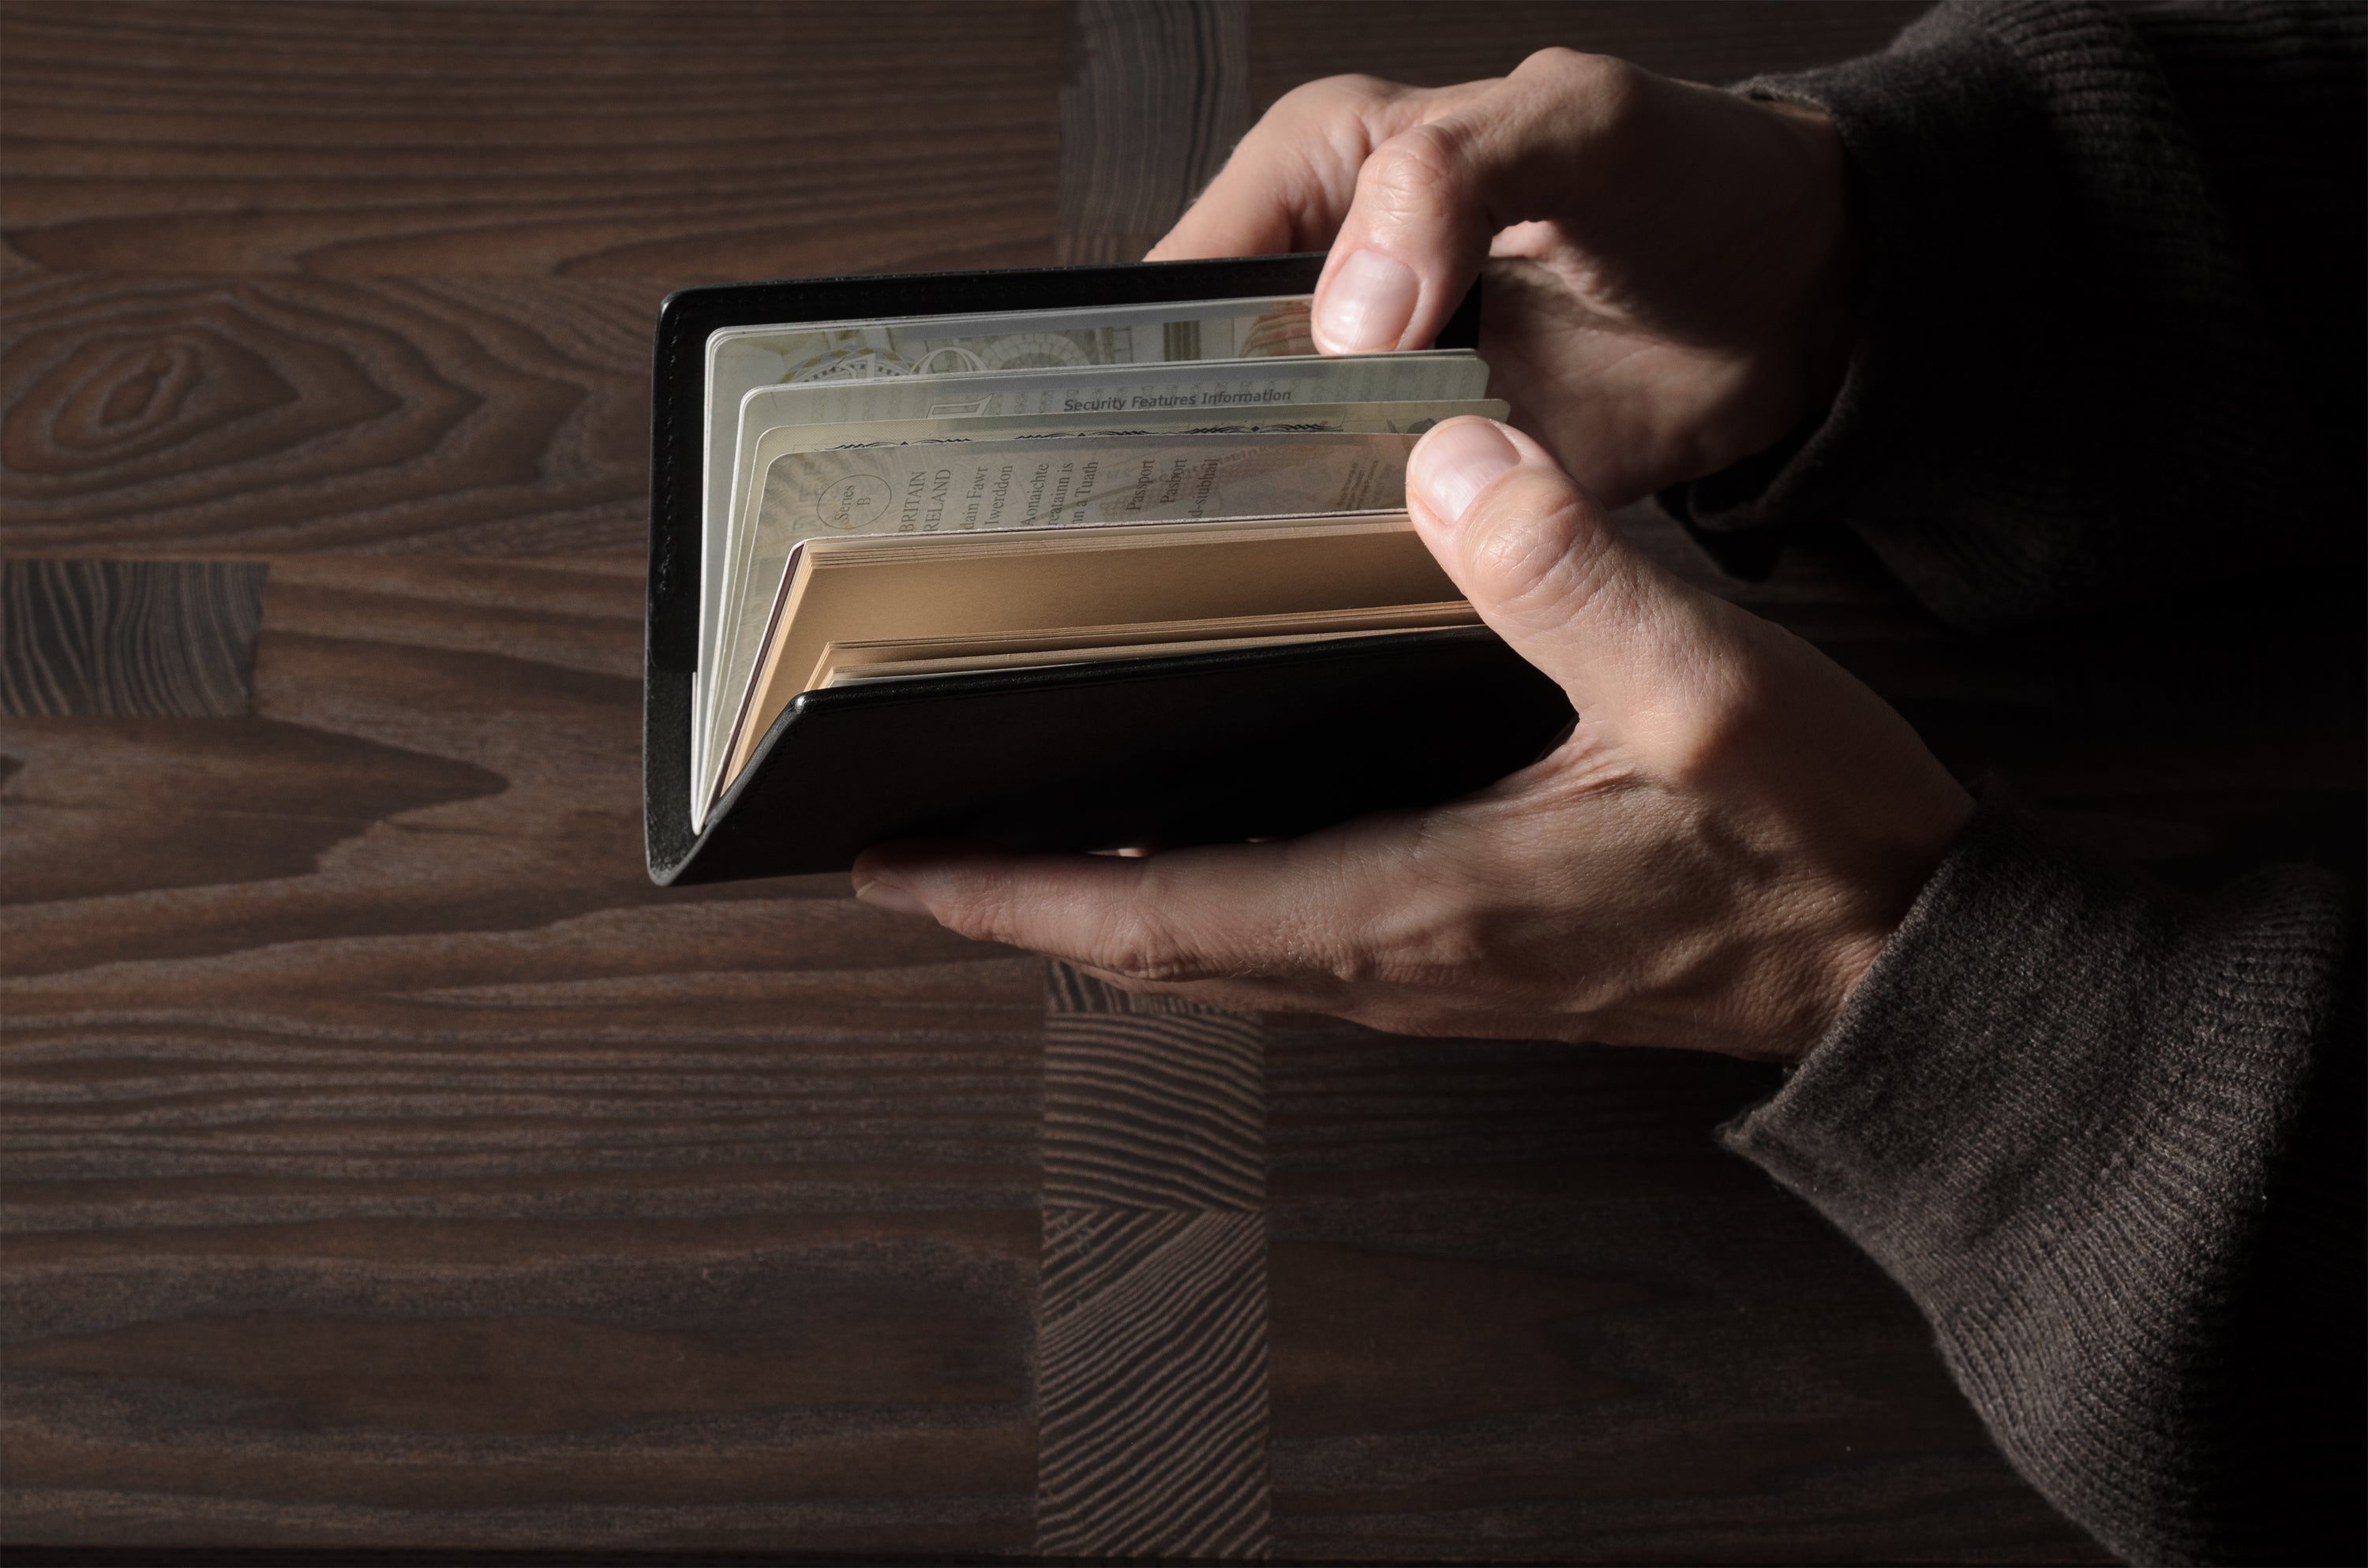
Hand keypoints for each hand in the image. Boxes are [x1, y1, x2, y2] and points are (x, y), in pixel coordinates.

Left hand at [852, 421, 1971, 1060]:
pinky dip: (1205, 910)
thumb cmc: (1820, 849)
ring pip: (1222, 960)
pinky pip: (1293, 948)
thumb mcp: (1711, 687)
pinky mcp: (1472, 963)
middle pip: (1163, 955)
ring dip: (1108, 913)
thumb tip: (1445, 464)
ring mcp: (1435, 978)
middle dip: (1026, 906)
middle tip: (915, 854)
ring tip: (1018, 851)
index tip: (905, 867)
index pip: (1167, 919)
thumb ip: (1567, 573)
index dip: (1020, 896)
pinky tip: (1198, 854)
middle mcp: (1401, 964)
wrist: (1910, 974)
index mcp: (1422, 904)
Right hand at [1148, 49, 1857, 507]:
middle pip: (1212, 376)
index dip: (1176, 340)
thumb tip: (1347, 314)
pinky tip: (1360, 556)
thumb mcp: (1577, 127)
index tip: (1186, 417)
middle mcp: (1333, 283)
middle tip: (1225, 491)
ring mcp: (1376, 386)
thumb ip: (1449, 178)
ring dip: (1281, 503)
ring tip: (1278, 536)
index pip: (1193, 261)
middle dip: (1212, 435)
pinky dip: (1358, 545)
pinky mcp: (1431, 466)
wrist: (1799, 299)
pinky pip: (1361, 521)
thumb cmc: (1695, 178)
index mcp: (1330, 170)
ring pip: (1273, 459)